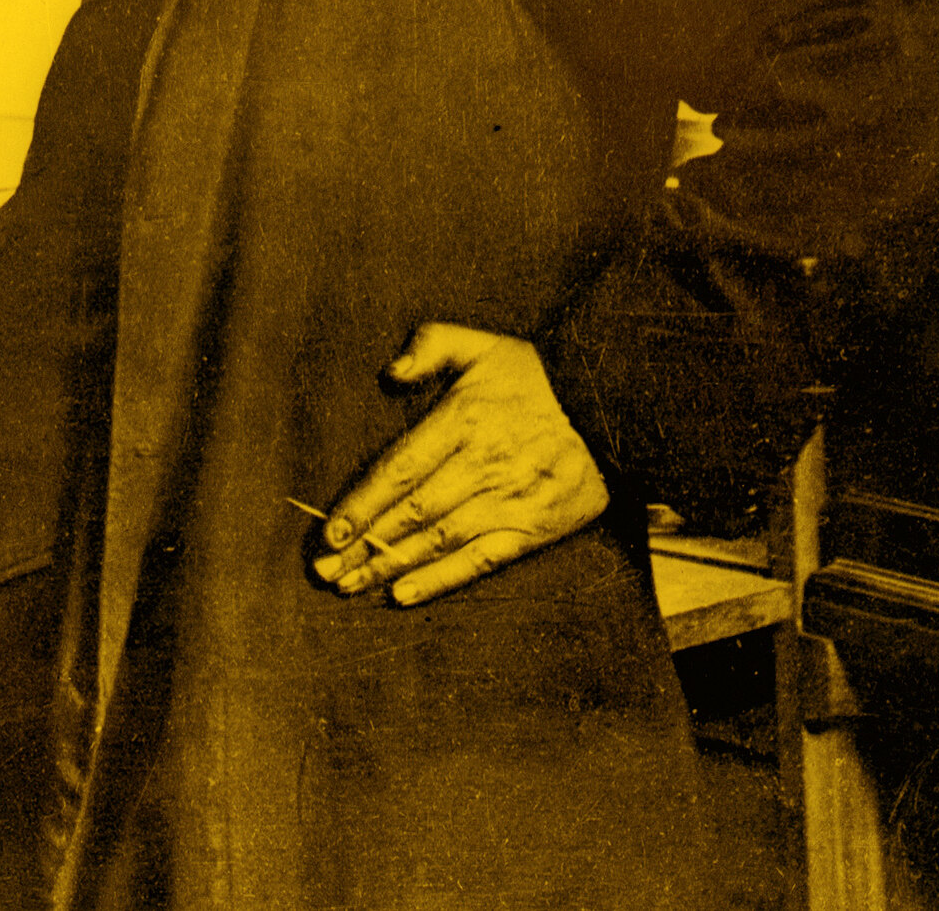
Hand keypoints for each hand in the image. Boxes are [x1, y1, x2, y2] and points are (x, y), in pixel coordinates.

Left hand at [312, 323, 607, 606]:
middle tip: (322, 570)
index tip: (327, 530)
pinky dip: (441, 580)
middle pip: (411, 512)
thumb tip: (389, 373)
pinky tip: (404, 593)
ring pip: (439, 540)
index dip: (360, 504)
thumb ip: (429, 346)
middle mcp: (483, 465)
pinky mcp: (536, 528)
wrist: (616, 406)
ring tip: (349, 585)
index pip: (399, 469)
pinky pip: (481, 560)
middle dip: (362, 544)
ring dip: (390, 566)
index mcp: (463, 420)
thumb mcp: (481, 344)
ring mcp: (510, 500)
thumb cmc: (537, 376)